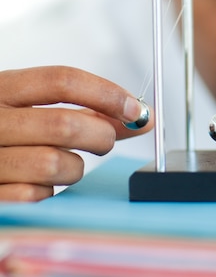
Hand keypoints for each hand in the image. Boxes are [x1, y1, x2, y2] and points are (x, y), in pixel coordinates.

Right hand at [0, 66, 152, 201]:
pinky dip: (48, 193)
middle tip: (105, 139)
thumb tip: (140, 117)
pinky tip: (39, 184)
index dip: (107, 93)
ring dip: (75, 168)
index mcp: (1, 88)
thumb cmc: (2, 129)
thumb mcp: (30, 107)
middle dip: (101, 135)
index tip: (136, 110)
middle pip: (65, 124)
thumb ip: (84, 109)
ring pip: (55, 164)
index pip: (62, 80)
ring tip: (67, 164)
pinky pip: (35, 196)